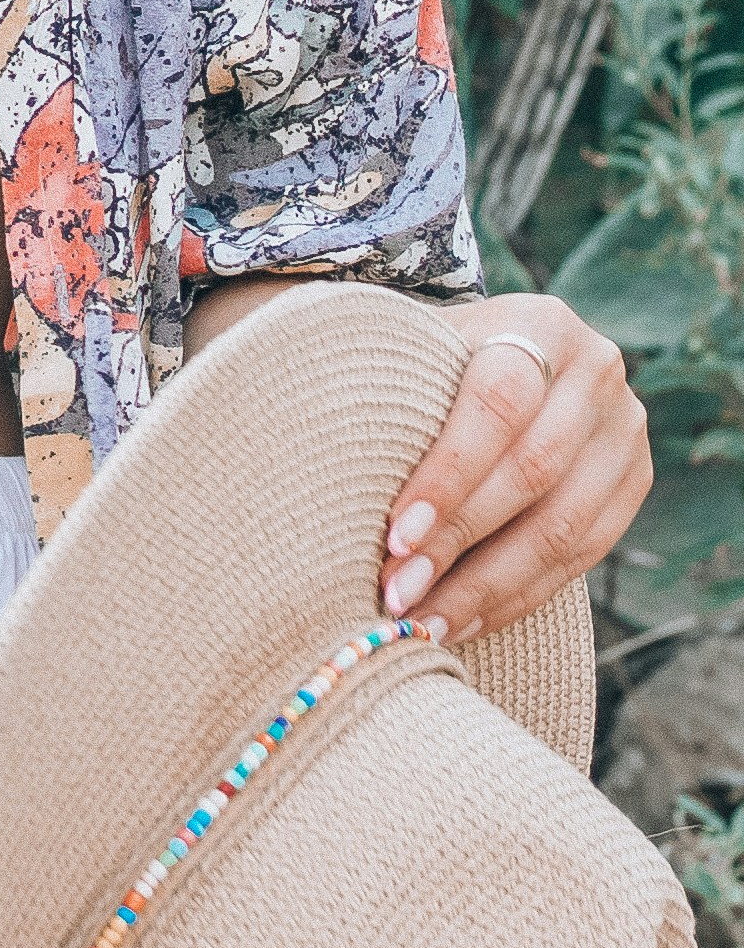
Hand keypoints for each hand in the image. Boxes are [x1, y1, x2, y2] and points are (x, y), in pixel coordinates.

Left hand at [380, 293, 653, 644]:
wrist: (505, 356)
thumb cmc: (433, 361)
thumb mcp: (415, 348)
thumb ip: (384, 385)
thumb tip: (315, 468)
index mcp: (540, 324)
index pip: (498, 401)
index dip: (448, 473)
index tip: (395, 534)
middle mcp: (597, 371)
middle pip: (533, 470)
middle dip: (459, 541)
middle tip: (398, 592)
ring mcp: (625, 430)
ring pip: (563, 526)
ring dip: (486, 586)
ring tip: (423, 623)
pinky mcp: (633, 483)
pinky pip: (582, 555)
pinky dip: (518, 596)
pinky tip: (465, 623)